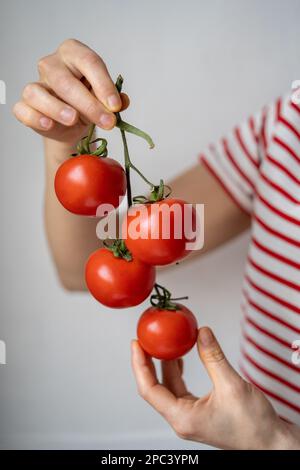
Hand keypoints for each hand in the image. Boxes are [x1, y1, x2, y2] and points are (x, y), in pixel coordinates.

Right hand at [13, 39, 128, 151]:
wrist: (71, 123)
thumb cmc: (87, 102)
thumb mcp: (104, 99)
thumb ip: (114, 100)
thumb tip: (121, 102)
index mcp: (74, 54)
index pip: (89, 62)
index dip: (104, 85)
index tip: (115, 106)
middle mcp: (51, 65)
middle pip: (65, 81)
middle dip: (88, 104)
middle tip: (106, 122)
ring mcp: (36, 84)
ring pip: (38, 92)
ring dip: (57, 107)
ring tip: (73, 119)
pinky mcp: (25, 105)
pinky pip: (24, 110)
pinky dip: (35, 118)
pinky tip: (49, 125)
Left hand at [131, 327, 296, 448]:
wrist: (271, 443)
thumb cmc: (254, 425)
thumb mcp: (231, 385)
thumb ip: (213, 357)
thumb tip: (201, 333)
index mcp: (183, 418)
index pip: (149, 389)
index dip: (140, 365)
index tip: (136, 344)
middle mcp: (182, 419)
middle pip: (155, 388)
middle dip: (148, 362)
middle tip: (144, 340)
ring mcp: (190, 417)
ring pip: (168, 387)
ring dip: (164, 365)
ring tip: (162, 344)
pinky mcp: (199, 412)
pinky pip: (181, 389)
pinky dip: (178, 372)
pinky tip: (181, 358)